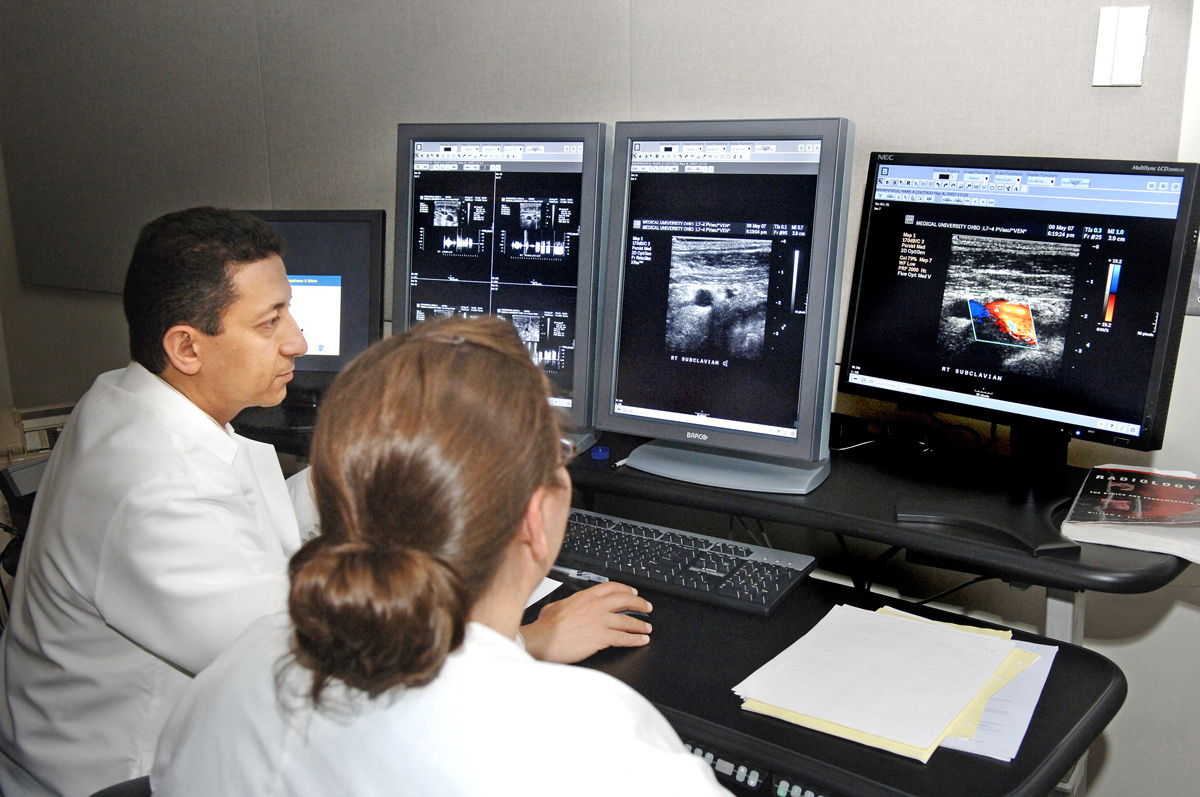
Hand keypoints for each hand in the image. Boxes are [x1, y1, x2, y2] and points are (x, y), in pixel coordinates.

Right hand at [520, 581, 652, 663]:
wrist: (543, 639)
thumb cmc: (546, 626)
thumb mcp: (555, 606)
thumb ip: (567, 603)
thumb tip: (566, 606)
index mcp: (585, 596)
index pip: (611, 587)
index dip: (626, 589)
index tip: (633, 592)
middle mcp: (596, 606)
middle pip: (625, 600)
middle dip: (639, 603)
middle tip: (647, 607)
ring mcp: (600, 621)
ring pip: (628, 620)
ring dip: (640, 624)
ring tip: (647, 628)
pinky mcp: (602, 637)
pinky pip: (624, 638)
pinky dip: (635, 639)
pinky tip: (641, 640)